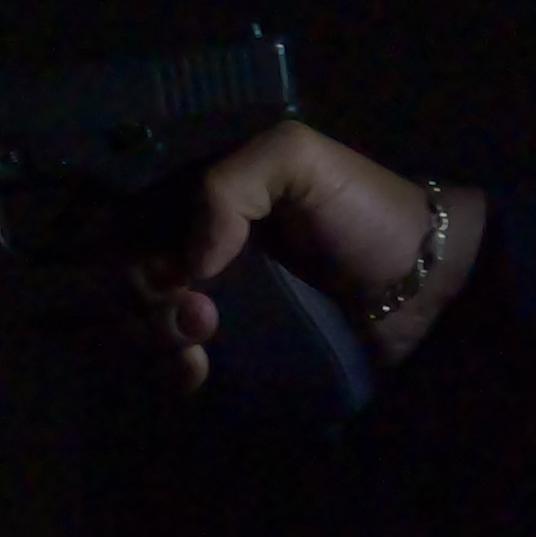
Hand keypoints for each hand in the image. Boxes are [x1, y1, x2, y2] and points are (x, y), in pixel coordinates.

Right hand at [129, 120, 487, 389]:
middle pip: (120, 284)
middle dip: (141, 304)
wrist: (429, 288)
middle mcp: (192, 255)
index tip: (142, 270)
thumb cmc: (364, 213)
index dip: (106, 249)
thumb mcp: (298, 159)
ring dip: (155, 342)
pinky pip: (174, 374)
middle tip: (196, 314)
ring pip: (138, 332)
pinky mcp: (234, 360)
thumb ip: (227, 183)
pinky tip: (199, 374)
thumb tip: (184, 264)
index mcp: (197, 205)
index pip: (119, 224)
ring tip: (200, 348)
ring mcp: (210, 311)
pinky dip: (173, 377)